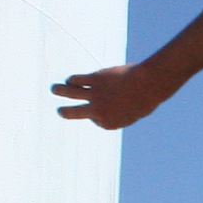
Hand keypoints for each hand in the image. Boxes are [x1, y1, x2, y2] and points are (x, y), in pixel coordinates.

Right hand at [51, 62, 166, 130]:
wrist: (149, 85)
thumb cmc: (146, 98)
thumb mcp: (134, 111)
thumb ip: (120, 111)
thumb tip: (110, 105)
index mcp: (108, 123)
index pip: (97, 120)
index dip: (100, 114)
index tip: (109, 108)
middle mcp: (98, 111)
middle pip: (75, 113)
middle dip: (66, 112)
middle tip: (61, 111)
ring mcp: (95, 95)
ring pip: (70, 93)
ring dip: (59, 91)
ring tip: (54, 89)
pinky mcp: (95, 79)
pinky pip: (77, 80)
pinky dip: (72, 80)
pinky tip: (71, 80)